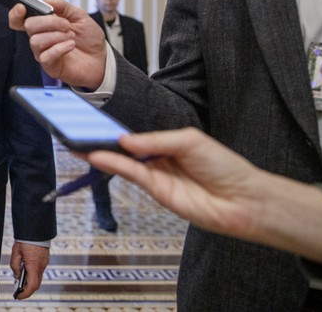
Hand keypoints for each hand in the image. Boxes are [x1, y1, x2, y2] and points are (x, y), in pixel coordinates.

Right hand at [9, 0, 106, 89]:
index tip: (22, 7)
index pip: (20, 19)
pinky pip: (46, 56)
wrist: (101, 58)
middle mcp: (40, 37)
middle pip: (29, 25)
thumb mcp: (80, 16)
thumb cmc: (89, 39)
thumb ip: (64, 7)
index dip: (16, 13)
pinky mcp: (49, 65)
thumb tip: (47, 1)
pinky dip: (60, 48)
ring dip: (57, 36)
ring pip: (36, 41)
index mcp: (44, 24)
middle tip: (66, 25)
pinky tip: (71, 45)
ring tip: (71, 37)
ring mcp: (43, 52)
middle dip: (49, 22)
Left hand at [9, 241, 48, 299]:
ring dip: (30, 282)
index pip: (32, 286)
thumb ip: (14, 265)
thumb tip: (16, 275)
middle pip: (36, 284)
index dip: (25, 293)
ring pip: (38, 278)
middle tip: (18, 291)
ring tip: (20, 281)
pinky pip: (39, 271)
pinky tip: (25, 272)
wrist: (36, 229)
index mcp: (34, 266)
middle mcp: (41, 266)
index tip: (18, 296)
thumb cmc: (25, 240)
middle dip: (27, 290)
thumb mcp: (15, 252)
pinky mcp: (45, 260)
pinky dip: (33, 275)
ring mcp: (44, 263)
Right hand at [87, 127, 321, 266]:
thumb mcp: (189, 140)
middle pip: (124, 148)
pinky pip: (131, 175)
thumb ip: (154, 139)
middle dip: (102, 141)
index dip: (116, 129)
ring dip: (101, 154)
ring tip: (79, 145)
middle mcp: (159, 158)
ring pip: (123, 162)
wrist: (243, 199)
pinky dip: (114, 166)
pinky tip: (99, 158)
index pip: (136, 134)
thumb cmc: (225, 167)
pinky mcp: (156, 191)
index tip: (94, 122)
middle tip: (78, 132)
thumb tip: (124, 140)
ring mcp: (156, 175)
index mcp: (168, 142)